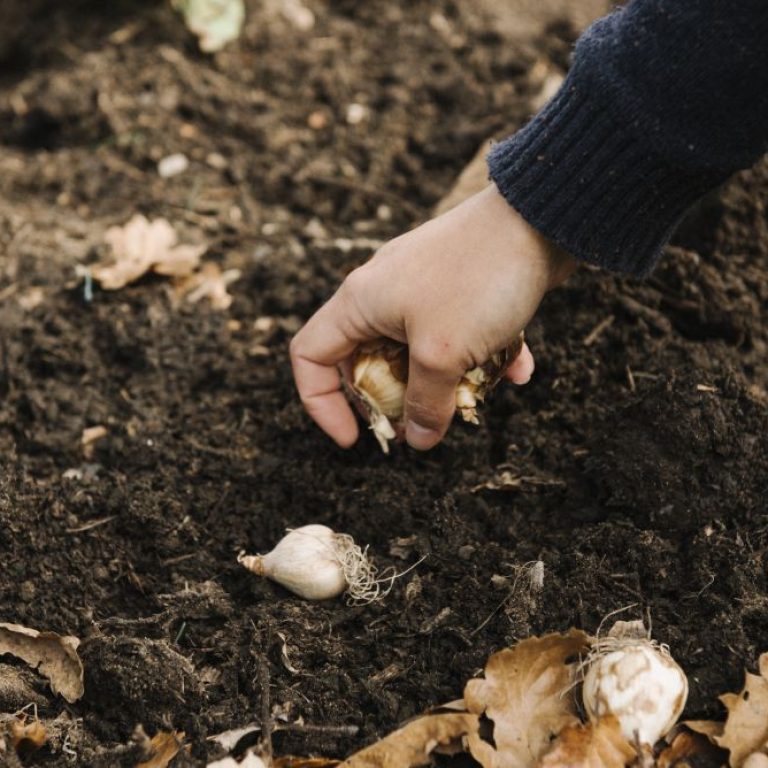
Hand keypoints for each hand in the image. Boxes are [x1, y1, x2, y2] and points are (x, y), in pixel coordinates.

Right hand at [290, 184, 576, 449]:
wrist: (538, 218)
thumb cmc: (478, 279)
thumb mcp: (443, 354)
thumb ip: (425, 404)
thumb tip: (419, 440)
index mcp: (359, 303)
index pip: (310, 356)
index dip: (322, 403)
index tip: (357, 436)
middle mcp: (382, 294)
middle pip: (365, 361)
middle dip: (393, 400)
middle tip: (420, 424)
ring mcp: (421, 288)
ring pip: (416, 353)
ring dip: (444, 382)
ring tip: (475, 396)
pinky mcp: (457, 288)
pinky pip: (456, 335)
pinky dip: (479, 358)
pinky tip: (516, 370)